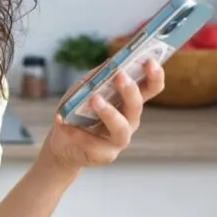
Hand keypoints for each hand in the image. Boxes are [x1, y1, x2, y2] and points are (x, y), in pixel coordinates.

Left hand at [42, 59, 165, 173]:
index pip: (151, 88)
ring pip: (121, 128)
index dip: (155, 75)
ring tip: (94, 100)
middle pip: (137, 106)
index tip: (150, 61)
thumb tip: (110, 62)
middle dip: (130, 90)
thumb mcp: (83, 88)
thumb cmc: (77, 111)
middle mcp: (129, 120)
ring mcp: (119, 140)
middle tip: (120, 75)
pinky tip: (62, 121)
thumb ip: (97, 76)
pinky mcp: (105, 155)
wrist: (61, 141)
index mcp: (129, 102)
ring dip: (109, 112)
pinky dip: (76, 131)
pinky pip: (93, 143)